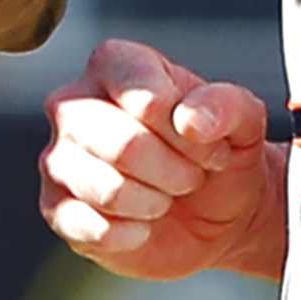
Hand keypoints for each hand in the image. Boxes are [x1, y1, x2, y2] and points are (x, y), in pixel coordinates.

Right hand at [39, 38, 284, 280]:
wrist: (211, 213)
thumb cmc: (218, 155)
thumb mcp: (244, 123)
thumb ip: (227, 106)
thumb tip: (191, 120)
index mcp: (115, 65)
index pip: (144, 96)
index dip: (186, 131)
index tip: (207, 142)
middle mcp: (73, 104)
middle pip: (123, 145)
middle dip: (174, 171)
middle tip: (191, 176)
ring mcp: (58, 158)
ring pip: (106, 189)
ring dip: (155, 202)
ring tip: (167, 196)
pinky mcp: (56, 208)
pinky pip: (90, 227)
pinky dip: (131, 234)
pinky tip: (143, 225)